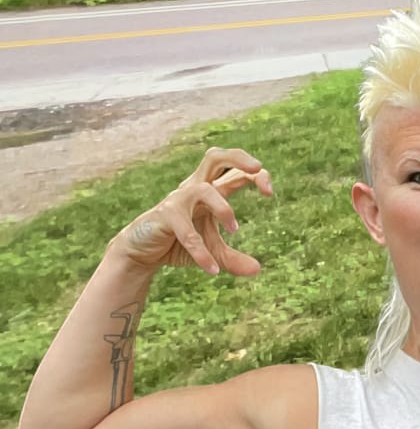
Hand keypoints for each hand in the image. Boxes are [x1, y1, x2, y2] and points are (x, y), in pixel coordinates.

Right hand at [118, 148, 273, 275]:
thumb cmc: (178, 244)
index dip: (256, 175)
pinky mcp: (165, 215)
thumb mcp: (211, 253)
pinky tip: (212, 269)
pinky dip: (201, 250)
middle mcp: (195, 189)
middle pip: (215, 158)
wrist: (141, 252)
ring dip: (224, 209)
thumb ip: (232, 259)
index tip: (270, 193)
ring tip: (234, 231)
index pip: (236, 172)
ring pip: (204, 189)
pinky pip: (186, 230)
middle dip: (238, 158)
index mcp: (211, 191)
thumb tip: (257, 270)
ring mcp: (178, 200)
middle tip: (257, 168)